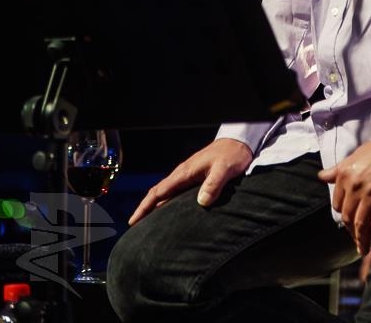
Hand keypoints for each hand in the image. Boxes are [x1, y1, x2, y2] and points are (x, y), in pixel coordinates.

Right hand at [127, 138, 252, 225]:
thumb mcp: (224, 169)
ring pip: (166, 194)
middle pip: (158, 194)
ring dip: (156, 207)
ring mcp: (188, 176)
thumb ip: (213, 184)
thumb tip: (202, 202)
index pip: (159, 191)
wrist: (238, 143)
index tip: (133, 221)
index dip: (145, 207)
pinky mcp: (195, 178)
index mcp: (185, 172)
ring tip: (148, 225)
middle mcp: (183, 175)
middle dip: (145, 210)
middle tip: (135, 228)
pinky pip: (176, 193)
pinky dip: (168, 203)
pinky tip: (169, 214)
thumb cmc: (231, 154)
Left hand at [318, 130, 370, 255]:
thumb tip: (322, 177)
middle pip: (349, 217)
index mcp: (345, 175)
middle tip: (356, 240)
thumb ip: (338, 170)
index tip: (348, 223)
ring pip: (361, 225)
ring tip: (364, 249)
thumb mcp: (356, 155)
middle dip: (351, 232)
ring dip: (362, 241)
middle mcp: (355, 187)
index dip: (343, 216)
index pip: (338, 204)